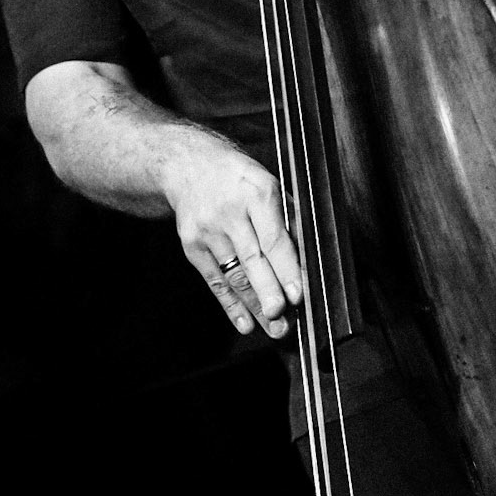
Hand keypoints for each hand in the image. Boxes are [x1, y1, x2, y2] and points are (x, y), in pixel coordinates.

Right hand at [160, 124, 303, 339]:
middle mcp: (229, 212)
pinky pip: (215, 280)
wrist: (188, 165)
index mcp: (256, 193)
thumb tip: (307, 261)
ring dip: (255, 307)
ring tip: (274, 329)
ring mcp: (207, 230)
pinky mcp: (192, 245)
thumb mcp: (268, 184)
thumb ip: (288, 218)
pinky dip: (231, 305)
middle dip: (268, 292)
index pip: (273, 238)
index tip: (298, 295)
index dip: (286, 269)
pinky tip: (245, 323)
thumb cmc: (239, 179)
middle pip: (251, 260)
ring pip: (234, 276)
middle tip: (282, 318)